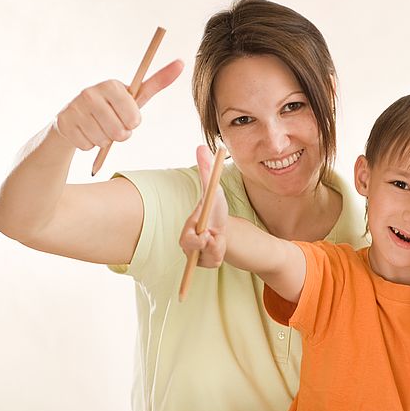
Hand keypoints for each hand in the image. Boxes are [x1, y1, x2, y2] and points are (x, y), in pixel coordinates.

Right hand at [53, 59, 183, 150]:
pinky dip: (90, 144)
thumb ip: (157, 82)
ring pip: (104, 141)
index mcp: (110, 85)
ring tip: (99, 126)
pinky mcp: (64, 124)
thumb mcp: (133, 96)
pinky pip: (88, 147)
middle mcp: (90, 93)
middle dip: (120, 133)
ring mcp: (74, 108)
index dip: (133, 122)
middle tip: (113, 122)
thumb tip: (182, 63)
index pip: (134, 118)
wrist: (74, 116)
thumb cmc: (112, 106)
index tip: (127, 115)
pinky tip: (86, 131)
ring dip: (105, 139)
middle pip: (120, 133)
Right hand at [178, 146, 228, 267]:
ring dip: (219, 248)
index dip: (198, 240)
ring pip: (210, 259)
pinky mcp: (203, 262)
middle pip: (196, 253)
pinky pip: (214, 263)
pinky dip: (220, 254)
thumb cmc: (215, 207)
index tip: (208, 235)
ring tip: (218, 236)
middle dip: (211, 246)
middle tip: (216, 236)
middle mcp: (186, 242)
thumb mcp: (214, 190)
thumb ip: (208, 172)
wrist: (223, 224)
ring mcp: (194, 254)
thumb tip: (202, 147)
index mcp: (188, 227)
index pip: (188, 240)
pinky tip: (218, 244)